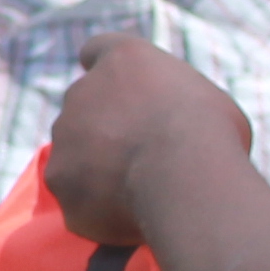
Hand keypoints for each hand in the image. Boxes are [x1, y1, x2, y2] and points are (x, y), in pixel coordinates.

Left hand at [42, 38, 252, 246]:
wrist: (182, 175)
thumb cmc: (209, 133)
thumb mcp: (208, 104)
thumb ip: (176, 108)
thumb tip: (176, 134)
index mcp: (121, 61)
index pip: (98, 51)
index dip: (107, 72)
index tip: (119, 92)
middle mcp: (81, 91)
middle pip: (84, 108)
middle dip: (105, 131)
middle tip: (141, 158)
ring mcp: (63, 137)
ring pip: (75, 154)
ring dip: (96, 169)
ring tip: (136, 194)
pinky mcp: (60, 181)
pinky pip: (77, 196)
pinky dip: (95, 207)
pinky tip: (126, 219)